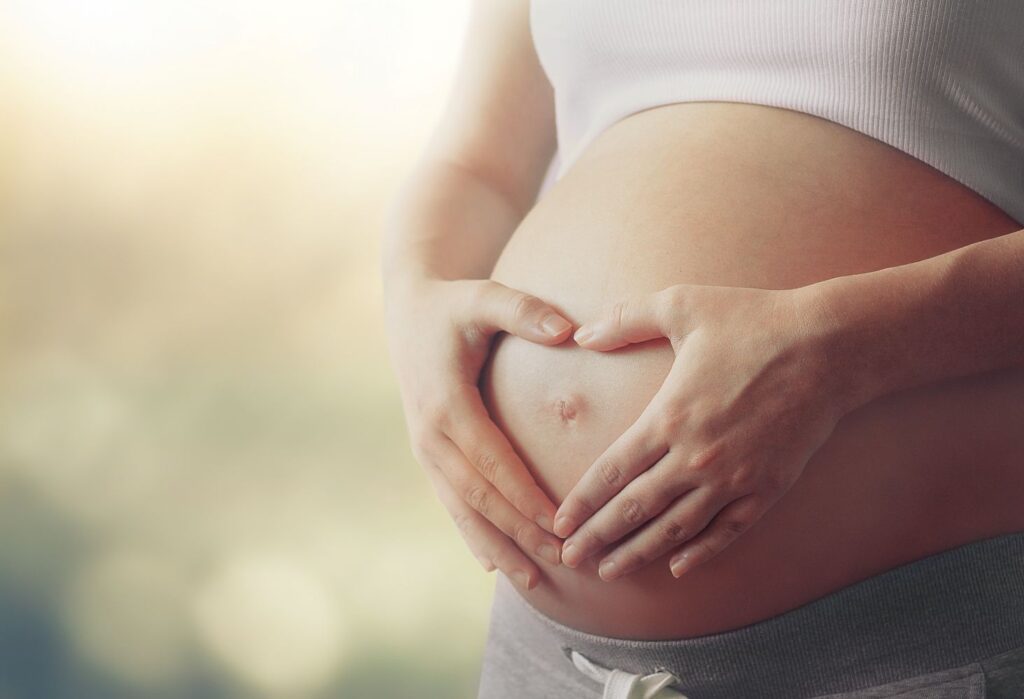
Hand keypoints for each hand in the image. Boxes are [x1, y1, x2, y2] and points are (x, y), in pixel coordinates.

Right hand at [382, 275, 571, 590]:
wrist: (408, 311)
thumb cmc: (453, 304)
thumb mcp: (483, 297)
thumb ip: (524, 311)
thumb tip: (568, 331)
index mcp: (445, 404)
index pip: (491, 462)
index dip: (523, 497)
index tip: (558, 525)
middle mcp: (430, 435)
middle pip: (478, 496)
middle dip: (518, 532)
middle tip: (559, 563)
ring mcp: (425, 448)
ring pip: (462, 509)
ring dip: (496, 545)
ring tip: (531, 581)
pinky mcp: (428, 454)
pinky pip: (451, 501)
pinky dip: (472, 533)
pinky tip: (492, 562)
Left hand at [552, 283, 846, 579]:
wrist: (830, 346)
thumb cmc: (754, 321)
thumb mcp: (683, 305)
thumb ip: (627, 319)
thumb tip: (581, 333)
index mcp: (669, 416)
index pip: (612, 472)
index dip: (582, 503)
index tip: (559, 525)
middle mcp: (696, 456)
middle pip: (635, 508)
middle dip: (598, 537)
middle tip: (570, 560)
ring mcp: (733, 478)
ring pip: (676, 528)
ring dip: (639, 553)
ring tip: (610, 573)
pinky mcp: (768, 488)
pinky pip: (727, 531)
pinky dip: (701, 552)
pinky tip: (678, 567)